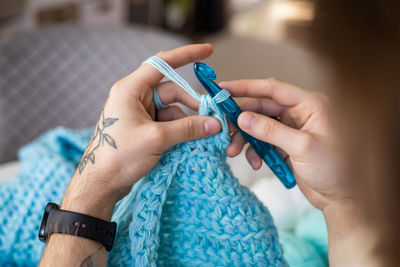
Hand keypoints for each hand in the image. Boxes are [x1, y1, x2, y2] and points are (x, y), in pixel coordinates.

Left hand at [62, 44, 220, 219]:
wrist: (101, 184)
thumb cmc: (119, 156)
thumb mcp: (157, 139)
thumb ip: (188, 128)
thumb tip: (215, 123)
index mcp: (131, 90)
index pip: (161, 63)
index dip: (186, 55)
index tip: (208, 51)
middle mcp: (135, 97)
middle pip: (172, 91)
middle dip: (192, 105)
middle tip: (213, 118)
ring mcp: (139, 113)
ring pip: (172, 109)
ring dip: (188, 121)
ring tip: (203, 136)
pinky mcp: (143, 128)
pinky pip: (167, 122)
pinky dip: (180, 130)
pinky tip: (190, 142)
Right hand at [220, 78, 352, 210]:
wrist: (342, 198)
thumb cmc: (334, 170)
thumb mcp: (301, 147)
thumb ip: (270, 131)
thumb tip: (243, 117)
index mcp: (310, 104)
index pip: (273, 89)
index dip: (246, 87)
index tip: (223, 89)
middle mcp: (300, 112)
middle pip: (262, 107)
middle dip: (241, 119)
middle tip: (223, 129)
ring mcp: (293, 128)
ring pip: (260, 124)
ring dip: (245, 137)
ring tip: (232, 151)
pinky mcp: (287, 143)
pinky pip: (264, 140)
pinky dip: (256, 150)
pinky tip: (255, 162)